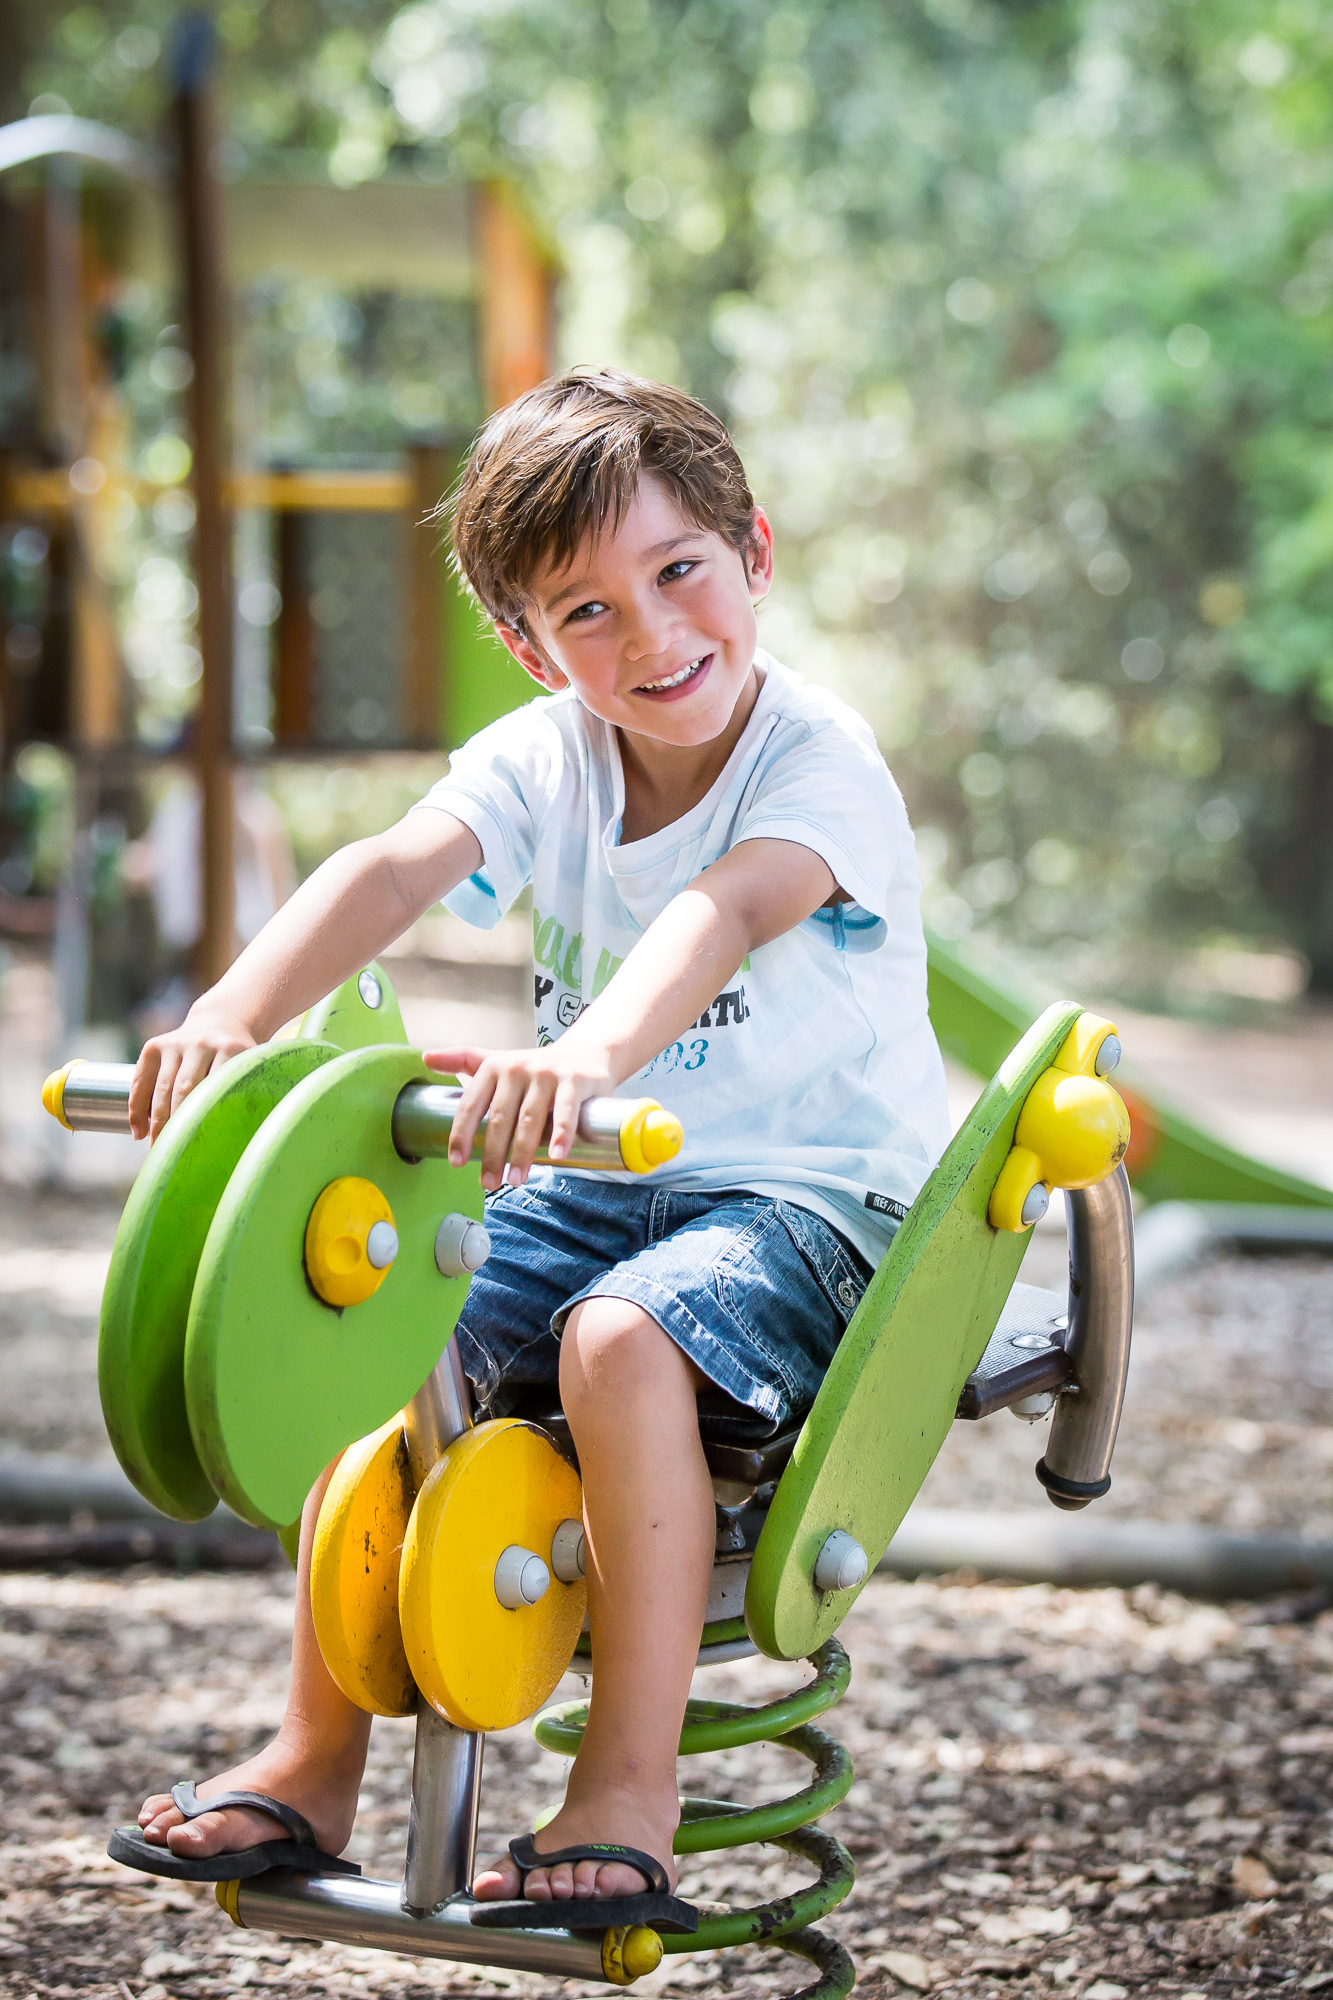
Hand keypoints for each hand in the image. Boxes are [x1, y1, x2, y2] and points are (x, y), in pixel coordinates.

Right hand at [129, 1012, 256, 1141]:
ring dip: (157, 1123)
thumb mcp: (251, 1071)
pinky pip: (140, 1081)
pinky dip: (136, 1109)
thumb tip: (243, 1142)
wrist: (221, 1024)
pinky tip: (139, 1133)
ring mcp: (176, 1043)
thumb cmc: (238, 1062)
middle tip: (175, 1154)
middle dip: (178, 1125)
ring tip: (158, 1149)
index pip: (216, 1089)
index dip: (207, 1119)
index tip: (203, 1148)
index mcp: (231, 1050)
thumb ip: (250, 1096)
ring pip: (162, 1089)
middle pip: (185, 1091)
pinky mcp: (154, 1046)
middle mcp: (201, 1043)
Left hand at [424, 1041, 615, 1190]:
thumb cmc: (536, 1068)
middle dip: (493, 1154)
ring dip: (522, 1153)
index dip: (462, 1135)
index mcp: (494, 1067)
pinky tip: (557, 1155)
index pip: (471, 1104)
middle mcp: (517, 1067)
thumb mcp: (499, 1062)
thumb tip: (426, 1057)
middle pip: (500, 1117)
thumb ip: (464, 1060)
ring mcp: (547, 1073)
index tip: (457, 1163)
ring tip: (516, 1180)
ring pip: (529, 1118)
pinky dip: (562, 1134)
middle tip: (489, 1183)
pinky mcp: (575, 1080)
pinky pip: (565, 1110)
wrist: (586, 1053)